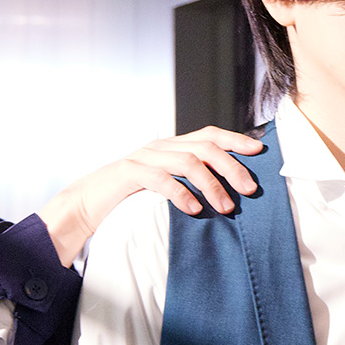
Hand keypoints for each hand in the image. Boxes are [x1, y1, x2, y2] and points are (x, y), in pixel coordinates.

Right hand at [37, 126, 262, 264]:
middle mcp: (160, 146)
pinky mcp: (128, 173)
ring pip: (187, 162)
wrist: (85, 205)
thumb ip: (189, 182)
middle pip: (205, 147)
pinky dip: (181, 193)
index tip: (259, 151)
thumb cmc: (130, 200)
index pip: (209, 134)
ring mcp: (144, 157)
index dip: (236, 139)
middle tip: (250, 190)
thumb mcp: (165, 186)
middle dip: (232, 167)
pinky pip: (160, 179)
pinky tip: (195, 209)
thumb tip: (229, 193)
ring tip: (227, 207)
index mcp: (171, 146)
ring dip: (212, 185)